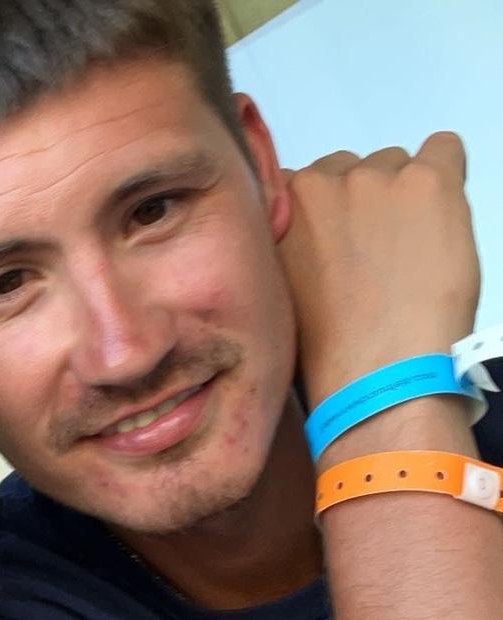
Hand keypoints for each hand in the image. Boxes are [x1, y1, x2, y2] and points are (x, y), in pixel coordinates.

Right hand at [280, 132, 479, 408]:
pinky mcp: (429, 181)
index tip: (328, 248)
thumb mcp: (276, 291)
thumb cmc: (323, 348)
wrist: (377, 369)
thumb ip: (283, 248)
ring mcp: (375, 177)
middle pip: (344, 170)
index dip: (317, 217)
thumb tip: (306, 236)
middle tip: (369, 254)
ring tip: (405, 249)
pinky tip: (438, 220)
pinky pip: (443, 148)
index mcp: (276, 210)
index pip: (296, 187)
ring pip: (392, 163)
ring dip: (398, 195)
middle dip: (355, 203)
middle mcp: (319, 182)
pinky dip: (444, 175)